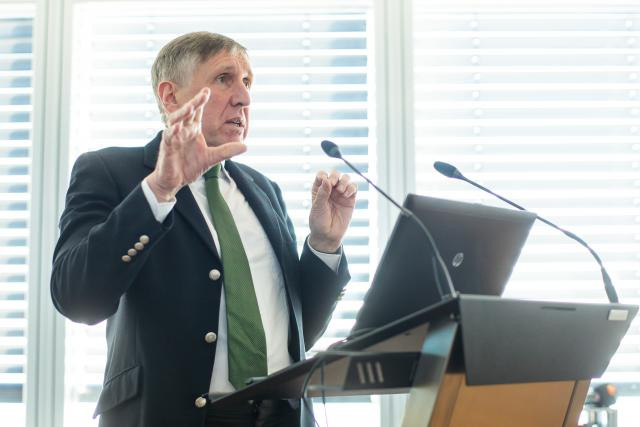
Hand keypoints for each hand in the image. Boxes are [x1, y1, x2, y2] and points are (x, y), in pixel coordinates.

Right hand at [146, 87, 246, 201]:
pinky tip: (178, 127)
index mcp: (192, 130)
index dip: (201, 101)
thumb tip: (245, 146)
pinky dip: (172, 131)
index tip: (208, 90)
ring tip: (192, 106)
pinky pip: (169, 136)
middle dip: (195, 102)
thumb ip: (227, 151)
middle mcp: (182, 130)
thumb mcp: (212, 158)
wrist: (175, 181)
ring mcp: (173, 137)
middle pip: (187, 112)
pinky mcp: (166, 147)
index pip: (197, 112)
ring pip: (175, 120)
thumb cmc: (189, 166)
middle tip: (204, 93)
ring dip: (183, 112)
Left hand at [308, 171, 356, 252]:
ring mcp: (341, 194)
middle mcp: (330, 190)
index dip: (324, 175)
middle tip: (334, 184)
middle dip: (335, 176)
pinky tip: (346, 195)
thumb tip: (327, 179)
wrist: (328, 235)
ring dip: (344, 181)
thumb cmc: (319, 222)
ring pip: (346, 178)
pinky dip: (351, 188)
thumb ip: (322, 193)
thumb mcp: (318, 207)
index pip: (322, 175)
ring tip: (340, 191)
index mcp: (319, 190)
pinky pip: (354, 188)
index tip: (324, 182)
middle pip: (335, 174)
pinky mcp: (350, 199)